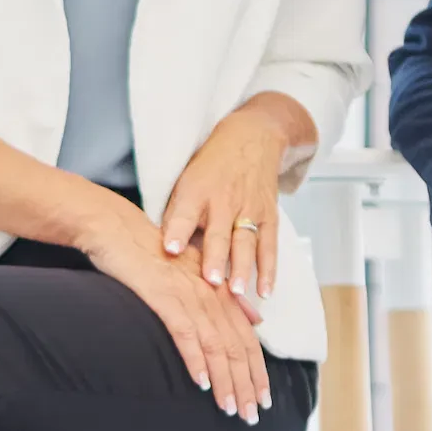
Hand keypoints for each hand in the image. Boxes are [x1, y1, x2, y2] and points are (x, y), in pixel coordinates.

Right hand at [92, 212, 274, 421]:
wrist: (119, 231)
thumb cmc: (154, 254)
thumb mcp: (197, 273)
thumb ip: (228, 299)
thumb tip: (258, 321)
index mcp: (221, 293)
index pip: (247, 339)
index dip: (257, 371)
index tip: (264, 399)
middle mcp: (212, 295)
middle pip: (237, 347)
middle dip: (247, 385)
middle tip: (252, 416)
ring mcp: (190, 297)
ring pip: (217, 346)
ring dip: (225, 381)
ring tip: (231, 409)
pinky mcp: (165, 298)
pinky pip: (185, 334)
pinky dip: (196, 360)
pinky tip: (202, 382)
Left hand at [156, 93, 313, 301]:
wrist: (252, 138)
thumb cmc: (211, 165)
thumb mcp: (186, 179)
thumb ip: (176, 213)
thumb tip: (162, 250)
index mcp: (197, 190)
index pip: (185, 212)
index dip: (177, 230)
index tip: (170, 249)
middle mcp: (224, 201)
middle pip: (219, 233)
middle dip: (215, 257)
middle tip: (211, 281)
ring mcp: (249, 209)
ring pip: (246, 242)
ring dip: (242, 268)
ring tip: (237, 292)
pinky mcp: (268, 216)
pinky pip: (269, 246)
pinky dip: (268, 269)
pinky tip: (265, 291)